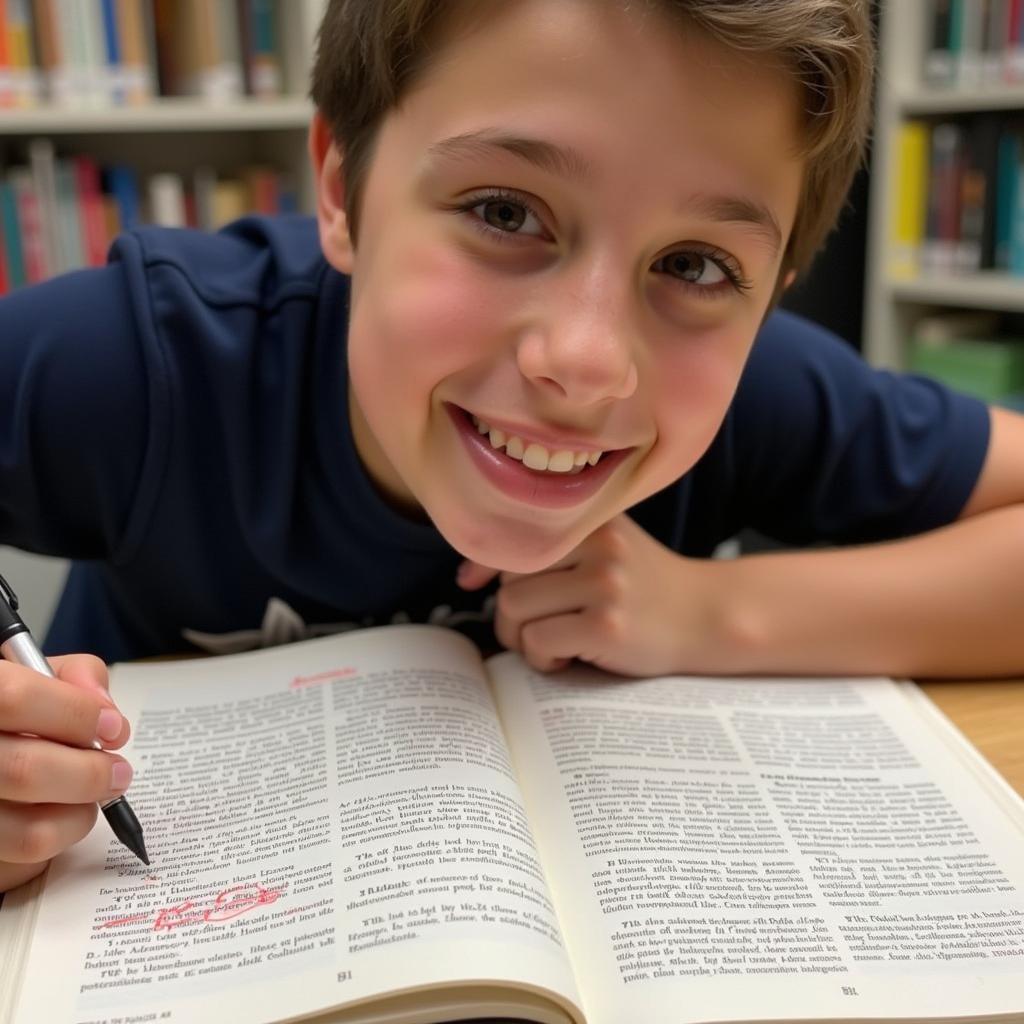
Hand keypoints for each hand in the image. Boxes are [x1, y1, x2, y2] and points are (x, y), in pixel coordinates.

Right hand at [0, 655, 131, 892]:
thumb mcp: (39, 676)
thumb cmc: (18, 713)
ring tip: (93, 795)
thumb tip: (105, 711)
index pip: (15, 699)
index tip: (112, 727)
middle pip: (26, 770)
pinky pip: (28, 858)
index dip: (74, 713)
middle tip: (118, 772)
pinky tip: (63, 813)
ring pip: (32, 830)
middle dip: (90, 773)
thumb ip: (77, 677)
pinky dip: (62, 837)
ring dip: (81, 812)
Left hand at [457, 513, 725, 675]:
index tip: (471, 583)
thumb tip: (469, 575)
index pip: (512, 538)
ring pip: (514, 609)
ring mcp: (604, 584)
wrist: (706, 616)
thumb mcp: (605, 548)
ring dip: (521, 638)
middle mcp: (597, 545)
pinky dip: (542, 659)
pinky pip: (538, 641)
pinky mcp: (607, 625)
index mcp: (592, 522)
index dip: (484, 564)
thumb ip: (550, 549)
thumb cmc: (642, 586)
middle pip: (508, 581)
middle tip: (536, 629)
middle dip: (510, 615)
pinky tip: (568, 657)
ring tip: (551, 643)